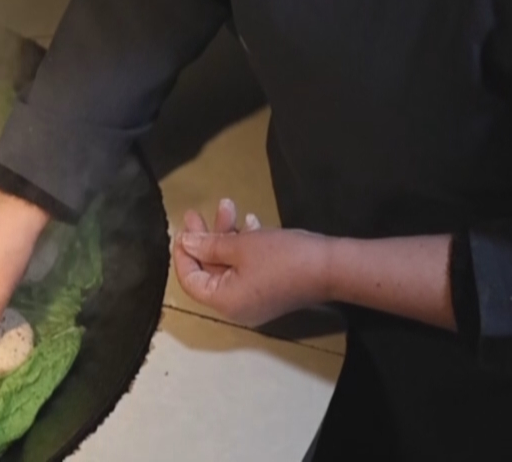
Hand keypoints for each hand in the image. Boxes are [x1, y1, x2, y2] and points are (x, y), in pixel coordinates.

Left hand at [172, 197, 335, 328]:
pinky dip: (244, 245)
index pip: (190, 280)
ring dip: (226, 235)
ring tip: (228, 205)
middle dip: (204, 238)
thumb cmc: (282, 257)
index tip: (183, 228)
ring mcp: (254, 299)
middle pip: (209, 271)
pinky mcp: (270, 288)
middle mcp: (236, 306)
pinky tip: (250, 221)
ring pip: (229, 264)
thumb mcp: (240, 246)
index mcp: (224, 301)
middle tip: (196, 213)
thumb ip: (208, 245)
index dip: (183, 253)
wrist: (329, 266)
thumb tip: (186, 243)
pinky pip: (247, 267)